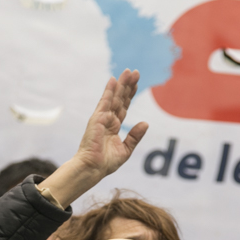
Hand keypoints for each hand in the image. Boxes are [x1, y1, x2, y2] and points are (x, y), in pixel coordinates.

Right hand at [39, 69, 148, 207]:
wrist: (93, 168)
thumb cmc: (106, 163)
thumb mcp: (126, 150)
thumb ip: (135, 136)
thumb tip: (146, 123)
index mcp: (114, 127)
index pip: (124, 107)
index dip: (130, 95)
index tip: (137, 84)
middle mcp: (108, 120)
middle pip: (120, 99)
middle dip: (128, 85)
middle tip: (136, 72)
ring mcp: (102, 118)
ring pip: (114, 98)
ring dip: (121, 84)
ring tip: (129, 72)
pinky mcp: (97, 118)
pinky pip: (105, 102)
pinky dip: (109, 91)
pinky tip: (114, 80)